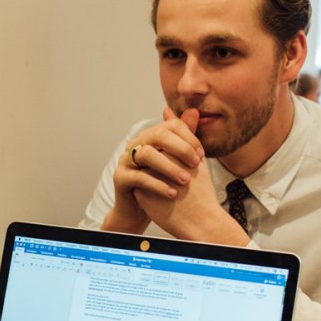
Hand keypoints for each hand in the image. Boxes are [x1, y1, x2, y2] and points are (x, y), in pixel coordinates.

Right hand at [102, 107, 203, 233]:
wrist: (138, 209)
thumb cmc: (159, 183)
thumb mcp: (174, 160)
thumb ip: (183, 138)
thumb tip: (193, 111)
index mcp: (149, 136)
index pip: (170, 126)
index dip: (189, 138)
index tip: (201, 156)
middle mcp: (135, 144)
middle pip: (157, 135)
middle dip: (181, 149)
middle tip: (196, 164)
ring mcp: (124, 160)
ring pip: (146, 154)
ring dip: (169, 167)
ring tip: (186, 180)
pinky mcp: (119, 178)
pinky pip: (139, 177)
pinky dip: (158, 185)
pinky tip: (173, 194)